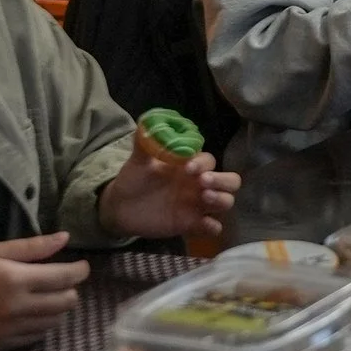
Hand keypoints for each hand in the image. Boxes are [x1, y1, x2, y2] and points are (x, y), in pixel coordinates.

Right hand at [0, 232, 90, 350]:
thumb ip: (30, 247)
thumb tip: (64, 238)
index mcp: (15, 280)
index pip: (64, 278)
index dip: (79, 271)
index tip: (82, 266)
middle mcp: (17, 309)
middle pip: (65, 303)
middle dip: (71, 290)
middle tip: (62, 281)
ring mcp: (9, 331)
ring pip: (54, 323)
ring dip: (58, 309)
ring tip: (48, 296)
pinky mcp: (1, 346)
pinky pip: (35, 338)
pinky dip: (41, 325)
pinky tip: (32, 314)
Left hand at [100, 149, 237, 240]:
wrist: (120, 207)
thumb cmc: (134, 180)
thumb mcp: (138, 160)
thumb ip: (145, 143)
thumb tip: (147, 122)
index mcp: (190, 167)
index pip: (209, 161)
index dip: (203, 163)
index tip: (188, 167)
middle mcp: (199, 185)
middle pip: (230, 181)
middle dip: (222, 180)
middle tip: (203, 182)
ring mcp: (197, 206)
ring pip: (226, 202)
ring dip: (221, 200)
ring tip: (204, 198)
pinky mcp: (191, 225)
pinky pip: (213, 228)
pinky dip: (212, 227)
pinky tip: (202, 224)